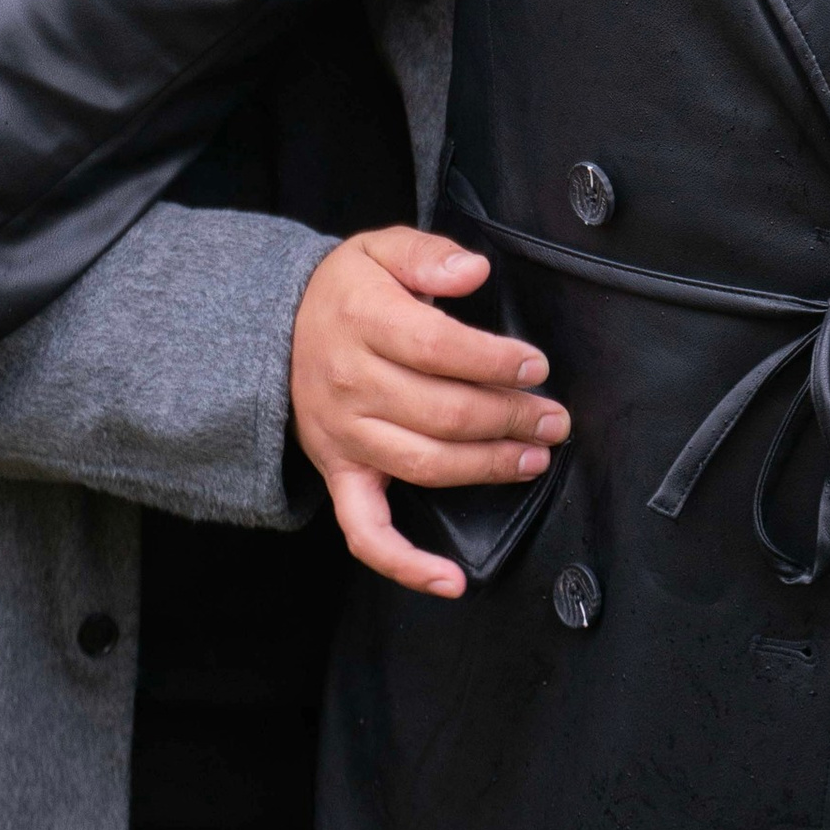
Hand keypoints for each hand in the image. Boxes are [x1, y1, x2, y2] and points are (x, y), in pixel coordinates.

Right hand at [292, 227, 570, 602]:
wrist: (276, 332)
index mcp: (363, 321)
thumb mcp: (379, 249)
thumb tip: (474, 270)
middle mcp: (350, 384)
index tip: (535, 366)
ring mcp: (344, 437)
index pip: (438, 348)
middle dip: (509, 418)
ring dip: (486, 468)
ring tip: (533, 458)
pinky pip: (366, 532)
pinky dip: (406, 565)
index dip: (493, 362)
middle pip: (441, 412)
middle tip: (553, 418)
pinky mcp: (340, 475)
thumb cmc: (345, 292)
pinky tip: (451, 580)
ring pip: (423, 465)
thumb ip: (428, 255)